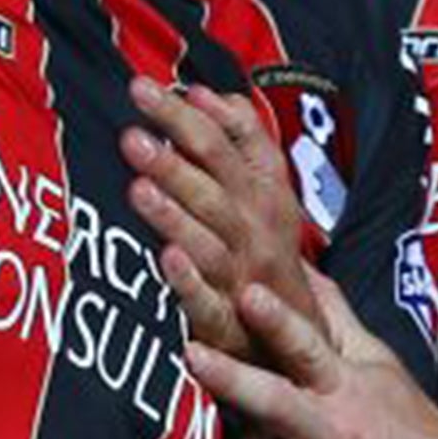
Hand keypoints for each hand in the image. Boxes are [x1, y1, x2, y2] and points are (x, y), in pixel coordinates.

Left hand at [122, 78, 316, 355]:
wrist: (300, 351)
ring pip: (210, 237)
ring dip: (176, 210)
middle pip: (220, 179)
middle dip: (179, 143)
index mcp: (271, 198)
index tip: (169, 88)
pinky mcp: (226, 324)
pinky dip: (188, 282)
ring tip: (139, 183)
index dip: (209, 115)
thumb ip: (241, 145)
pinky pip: (206, 302)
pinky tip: (165, 259)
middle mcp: (260, 231)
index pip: (244, 144)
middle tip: (137, 116)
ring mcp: (244, 277)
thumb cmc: (269, 263)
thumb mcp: (268, 199)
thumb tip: (207, 92)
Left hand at [178, 272, 437, 438]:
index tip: (245, 291)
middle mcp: (336, 437)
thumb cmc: (412, 431)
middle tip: (189, 356)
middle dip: (234, 380)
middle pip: (278, 404)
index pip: (310, 348)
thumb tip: (299, 262)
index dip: (279, 320)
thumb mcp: (382, 368)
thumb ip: (337, 318)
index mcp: (348, 390)